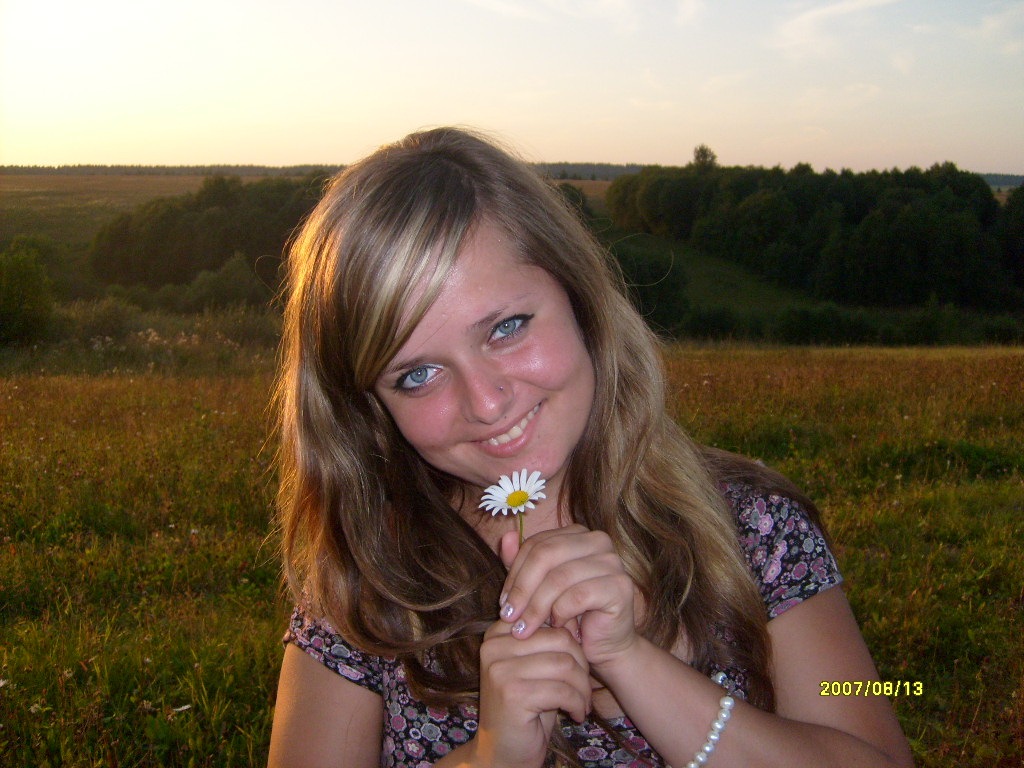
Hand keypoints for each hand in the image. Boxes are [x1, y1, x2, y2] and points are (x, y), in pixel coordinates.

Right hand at [474, 619, 591, 767]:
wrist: (503, 753)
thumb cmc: (526, 708)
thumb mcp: (534, 666)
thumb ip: (547, 640)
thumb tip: (577, 614)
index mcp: (497, 634)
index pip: (549, 620)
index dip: (573, 642)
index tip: (576, 666)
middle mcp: (493, 647)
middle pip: (560, 639)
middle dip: (582, 665)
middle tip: (584, 688)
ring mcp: (500, 670)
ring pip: (565, 664)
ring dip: (582, 688)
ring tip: (582, 702)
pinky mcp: (512, 694)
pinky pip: (562, 690)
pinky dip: (577, 703)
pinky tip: (576, 714)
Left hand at [498, 525, 638, 671]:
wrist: (605, 645)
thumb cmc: (570, 615)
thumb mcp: (538, 588)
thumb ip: (522, 563)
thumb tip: (506, 537)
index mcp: (578, 533)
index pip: (537, 544)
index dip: (514, 573)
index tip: (503, 603)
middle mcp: (598, 541)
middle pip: (546, 555)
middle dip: (522, 589)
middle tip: (509, 616)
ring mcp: (612, 561)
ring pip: (559, 578)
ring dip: (537, 607)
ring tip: (525, 628)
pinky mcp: (620, 586)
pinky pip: (578, 596)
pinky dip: (560, 613)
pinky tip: (557, 627)